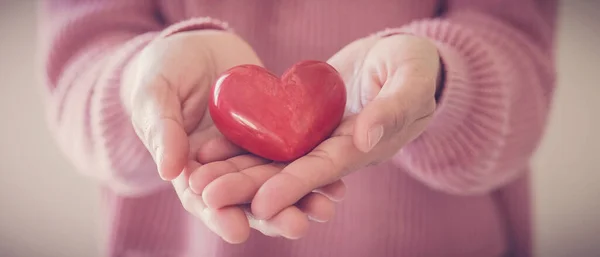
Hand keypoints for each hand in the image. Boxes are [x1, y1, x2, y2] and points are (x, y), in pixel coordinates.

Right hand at [124, 30, 338, 242]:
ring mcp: (254, 152)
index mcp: (190, 167)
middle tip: (296, 226)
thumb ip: (162, 130)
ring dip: (301, 198)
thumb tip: (169, 172)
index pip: (203, 199)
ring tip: (325, 208)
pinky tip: (337, 182)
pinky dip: (316, 169)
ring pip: (278, 182)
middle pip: (248, 199)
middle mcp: (226, 168)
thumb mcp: (155, 94)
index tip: (238, 231)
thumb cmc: (165, 69)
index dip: (220, 215)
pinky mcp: (277, 133)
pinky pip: (297, 154)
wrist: (200, 45)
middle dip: (272, 215)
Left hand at [202, 34, 439, 224]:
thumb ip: (394, 108)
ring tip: (194, 180)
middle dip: (246, 187)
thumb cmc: (416, 67)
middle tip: (206, 196)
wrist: (399, 57)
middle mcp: (332, 149)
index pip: (322, 171)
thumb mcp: (412, 81)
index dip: (293, 187)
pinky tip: (207, 147)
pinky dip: (238, 142)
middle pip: (285, 172)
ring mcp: (313, 136)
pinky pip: (266, 133)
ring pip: (268, 158)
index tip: (260, 204)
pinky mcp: (300, 119)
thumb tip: (365, 137)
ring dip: (232, 170)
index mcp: (361, 147)